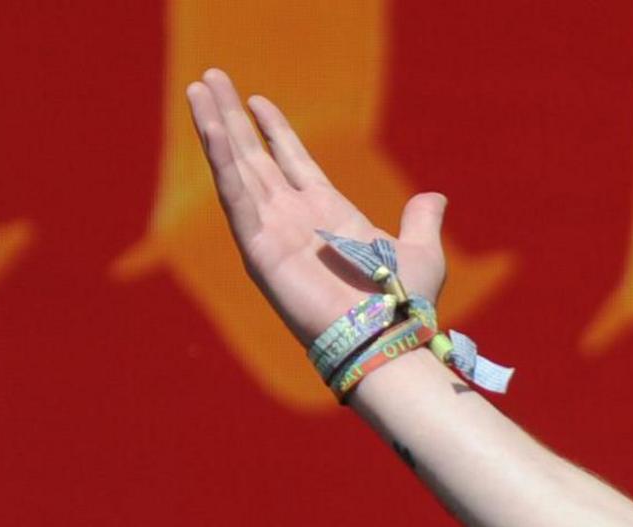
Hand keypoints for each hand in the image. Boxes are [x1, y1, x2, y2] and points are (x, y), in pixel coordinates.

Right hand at [181, 68, 447, 343]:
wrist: (386, 341)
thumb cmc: (405, 306)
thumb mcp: (421, 252)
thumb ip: (421, 221)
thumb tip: (435, 199)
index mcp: (328, 212)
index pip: (291, 159)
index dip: (273, 129)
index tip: (256, 99)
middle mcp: (294, 218)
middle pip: (255, 155)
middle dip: (232, 117)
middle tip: (212, 78)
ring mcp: (272, 231)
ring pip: (237, 168)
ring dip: (215, 128)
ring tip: (198, 88)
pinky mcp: (258, 248)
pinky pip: (235, 197)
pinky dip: (221, 162)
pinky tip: (210, 129)